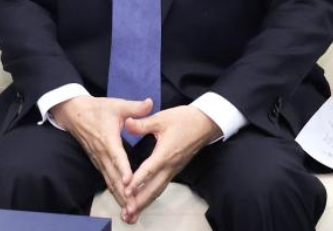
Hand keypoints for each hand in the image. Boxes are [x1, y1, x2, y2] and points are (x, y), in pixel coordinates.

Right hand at [51, 96, 152, 210]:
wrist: (74, 112)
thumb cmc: (97, 109)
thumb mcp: (117, 105)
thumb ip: (135, 107)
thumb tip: (151, 103)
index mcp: (108, 139)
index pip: (117, 157)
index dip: (123, 170)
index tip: (130, 182)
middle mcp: (102, 153)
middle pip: (113, 175)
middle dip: (123, 192)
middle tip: (133, 206)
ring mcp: (98, 159)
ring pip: (109, 180)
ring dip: (118, 195)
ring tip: (129, 210)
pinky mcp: (97, 161)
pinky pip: (106, 178)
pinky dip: (113, 191)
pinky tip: (121, 201)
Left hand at [120, 106, 220, 223]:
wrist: (206, 124)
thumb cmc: (184, 119)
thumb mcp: (161, 118)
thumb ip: (143, 123)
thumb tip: (127, 123)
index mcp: (166, 153)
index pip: (149, 170)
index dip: (137, 181)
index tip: (126, 190)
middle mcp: (170, 165)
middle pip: (154, 188)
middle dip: (140, 201)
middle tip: (128, 213)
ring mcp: (174, 169)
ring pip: (158, 189)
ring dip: (145, 202)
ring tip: (133, 213)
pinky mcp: (175, 169)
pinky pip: (161, 186)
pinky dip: (151, 195)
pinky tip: (143, 201)